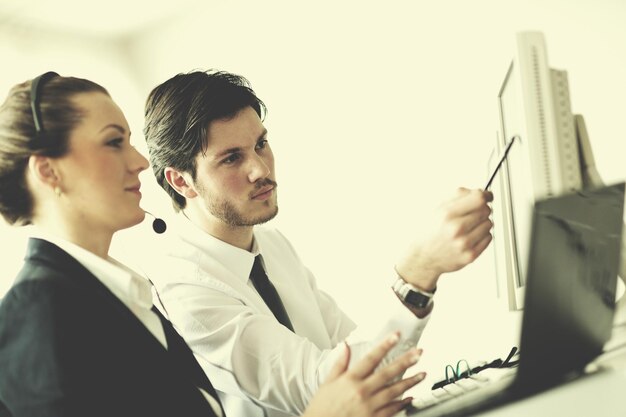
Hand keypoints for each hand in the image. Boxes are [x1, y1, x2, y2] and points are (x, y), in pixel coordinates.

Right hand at [302, 333, 425, 416]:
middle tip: (418, 353)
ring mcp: (369, 406)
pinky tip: (411, 398)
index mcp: (350, 379)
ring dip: (410, 382)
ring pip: (395, 391)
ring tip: (422, 374)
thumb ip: (340, 363)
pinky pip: (392, 410)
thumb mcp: (327, 382)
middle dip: (405, 361)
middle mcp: (362, 391)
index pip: (371, 358)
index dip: (385, 345)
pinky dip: (403, 404)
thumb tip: (346, 346)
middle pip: (388, 373)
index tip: (396, 336)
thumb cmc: (322, 407)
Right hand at [396, 188, 492, 289]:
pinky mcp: (470, 255)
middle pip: (485, 210)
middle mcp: (456, 228)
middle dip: (482, 209)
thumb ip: (458, 196)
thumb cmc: (431, 232)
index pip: (478, 199)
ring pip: (489, 223)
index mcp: (447, 214)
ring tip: (469, 227)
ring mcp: (464, 243)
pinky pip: (489, 238)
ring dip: (482, 222)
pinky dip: (483, 235)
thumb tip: (481, 192)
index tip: (487, 196)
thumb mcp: (438, 209)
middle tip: (473, 213)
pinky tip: (471, 236)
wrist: (423, 257)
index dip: (485, 195)